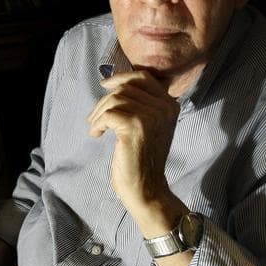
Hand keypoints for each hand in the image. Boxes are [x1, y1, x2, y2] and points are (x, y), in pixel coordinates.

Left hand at [87, 70, 180, 219]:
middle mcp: (164, 107)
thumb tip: (114, 84)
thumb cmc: (142, 158)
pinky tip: (96, 134)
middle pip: (125, 88)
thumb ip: (141, 104)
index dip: (121, 77)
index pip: (143, 77)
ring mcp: (151, 115)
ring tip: (96, 128)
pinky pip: (108, 114)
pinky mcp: (136, 126)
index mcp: (169, 104)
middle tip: (96, 120)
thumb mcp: (148, 126)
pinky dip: (97, 123)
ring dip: (99, 113)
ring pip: (115, 99)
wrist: (146, 188)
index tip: (105, 85)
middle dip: (104, 102)